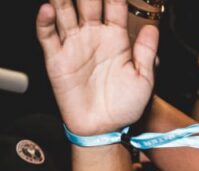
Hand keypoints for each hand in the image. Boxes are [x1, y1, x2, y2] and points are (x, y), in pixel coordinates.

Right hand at [36, 0, 158, 135]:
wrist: (104, 129)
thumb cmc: (125, 106)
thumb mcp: (144, 80)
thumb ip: (146, 53)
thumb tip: (153, 28)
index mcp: (116, 39)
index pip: (114, 7)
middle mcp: (94, 37)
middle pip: (87, 4)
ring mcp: (74, 45)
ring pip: (65, 13)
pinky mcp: (57, 59)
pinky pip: (47, 36)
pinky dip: (45, 20)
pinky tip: (48, 9)